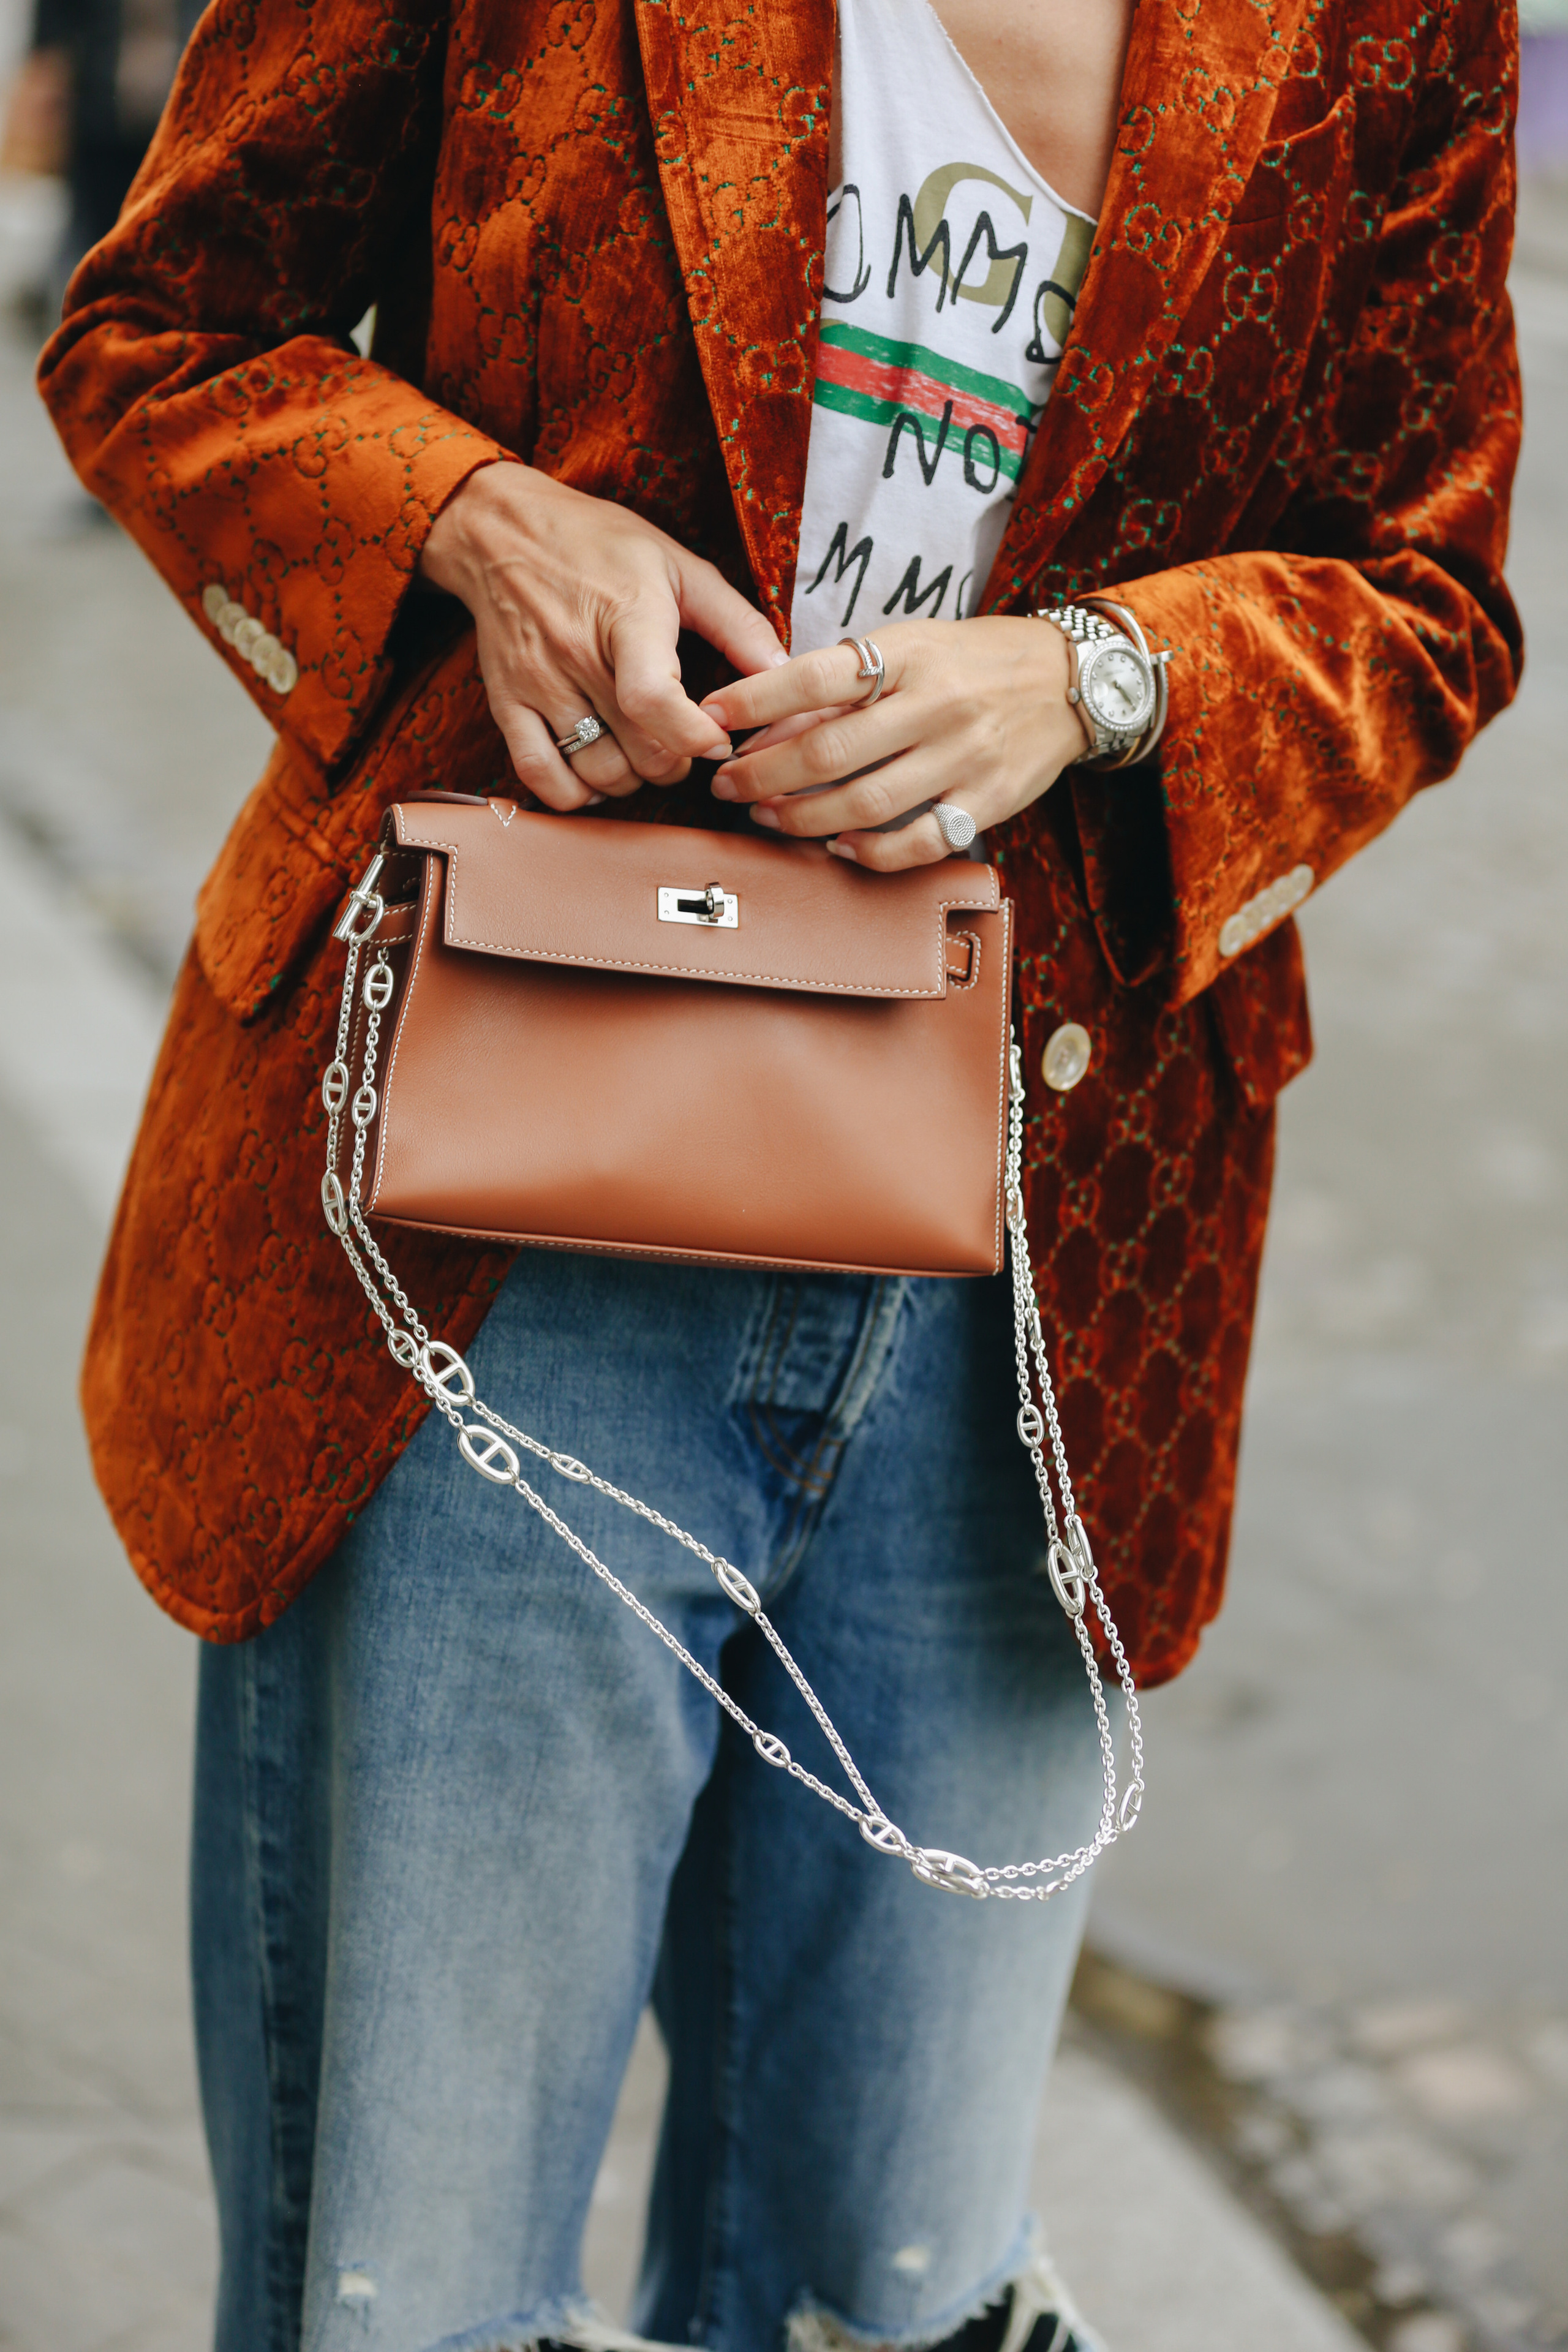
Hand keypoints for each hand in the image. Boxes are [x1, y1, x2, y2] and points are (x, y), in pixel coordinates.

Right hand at [418, 463, 788, 807]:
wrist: (501, 531)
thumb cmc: (599, 545)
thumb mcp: (677, 565)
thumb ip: (735, 621)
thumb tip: (783, 671)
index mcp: (627, 618)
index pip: (653, 700)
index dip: (694, 737)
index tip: (718, 740)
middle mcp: (577, 655)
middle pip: (639, 751)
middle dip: (676, 761)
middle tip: (683, 741)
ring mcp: (538, 683)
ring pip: (598, 772)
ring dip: (633, 779)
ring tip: (643, 752)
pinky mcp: (506, 703)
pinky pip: (539, 775)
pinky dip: (574, 793)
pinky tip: (595, 774)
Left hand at [699, 617, 1092, 867]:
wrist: (1069, 680)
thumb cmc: (973, 661)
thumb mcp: (911, 647)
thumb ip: (845, 684)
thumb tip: (766, 725)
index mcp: (910, 653)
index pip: (818, 675)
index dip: (756, 699)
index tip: (713, 715)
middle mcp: (937, 703)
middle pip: (830, 750)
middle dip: (764, 774)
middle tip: (727, 785)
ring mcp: (965, 755)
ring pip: (866, 802)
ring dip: (804, 817)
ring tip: (768, 816)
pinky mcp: (988, 799)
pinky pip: (919, 841)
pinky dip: (870, 852)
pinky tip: (838, 847)